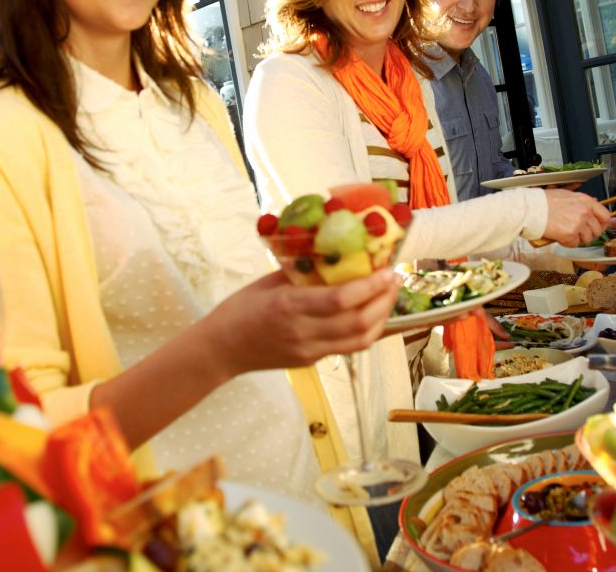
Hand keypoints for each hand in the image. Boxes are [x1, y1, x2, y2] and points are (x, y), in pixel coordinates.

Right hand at [205, 268, 400, 374]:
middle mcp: (303, 332)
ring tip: (388, 295)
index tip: (386, 270)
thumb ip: (301, 273)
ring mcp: (309, 350)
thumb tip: (333, 254)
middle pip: (357, 322)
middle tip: (394, 279)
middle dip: (383, 301)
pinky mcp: (311, 361)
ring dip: (381, 318)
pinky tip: (372, 313)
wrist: (221, 350)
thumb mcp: (268, 283)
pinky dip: (366, 330)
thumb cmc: (239, 309)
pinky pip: (348, 347)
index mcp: (288, 307)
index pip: (339, 300)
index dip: (369, 286)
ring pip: (360, 340)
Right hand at [540, 188, 609, 246]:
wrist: (530, 209)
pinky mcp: (570, 234)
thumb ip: (580, 203)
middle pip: (597, 230)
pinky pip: (574, 244)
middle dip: (588, 234)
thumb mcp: (566, 195)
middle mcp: (585, 212)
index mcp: (585, 201)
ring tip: (565, 233)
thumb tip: (590, 210)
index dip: (602, 224)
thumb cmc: (543, 201)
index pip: (605, 216)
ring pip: (587, 239)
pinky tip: (559, 236)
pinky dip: (567, 243)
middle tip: (577, 233)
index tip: (597, 227)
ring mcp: (578, 223)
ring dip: (577, 239)